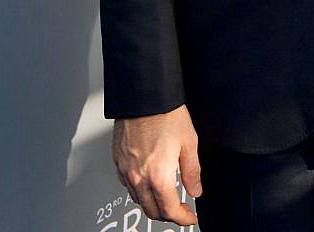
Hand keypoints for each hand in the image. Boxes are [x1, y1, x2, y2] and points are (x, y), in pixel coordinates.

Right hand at [112, 103, 201, 223]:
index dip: (183, 218)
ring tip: (165, 195)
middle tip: (179, 209)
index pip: (169, 210)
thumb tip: (195, 190)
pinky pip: (127, 185)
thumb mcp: (189, 142)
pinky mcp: (118, 160)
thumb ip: (193, 171)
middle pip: (151, 211)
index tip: (190, 217)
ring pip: (138, 200)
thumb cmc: (165, 113)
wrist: (144, 95)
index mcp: (158, 175)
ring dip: (152, 203)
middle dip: (167, 215)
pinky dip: (139, 190)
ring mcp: (125, 169)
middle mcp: (138, 177)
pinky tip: (148, 181)